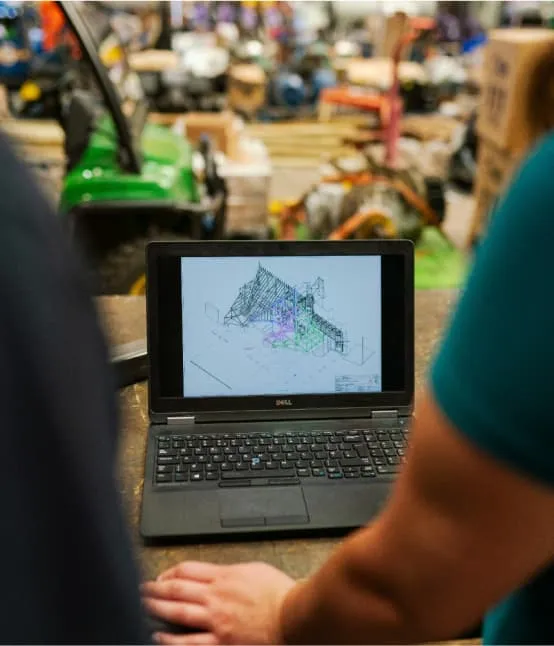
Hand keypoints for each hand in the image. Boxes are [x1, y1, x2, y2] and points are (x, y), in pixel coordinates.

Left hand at [141, 560, 296, 644]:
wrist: (294, 616)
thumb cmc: (280, 594)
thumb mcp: (254, 570)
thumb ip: (231, 572)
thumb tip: (217, 573)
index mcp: (224, 576)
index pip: (188, 570)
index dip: (170, 573)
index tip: (161, 577)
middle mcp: (216, 597)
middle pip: (178, 589)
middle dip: (156, 589)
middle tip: (142, 590)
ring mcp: (217, 620)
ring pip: (178, 613)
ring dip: (157, 609)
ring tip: (143, 607)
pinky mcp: (221, 642)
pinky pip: (190, 642)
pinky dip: (171, 639)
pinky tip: (159, 636)